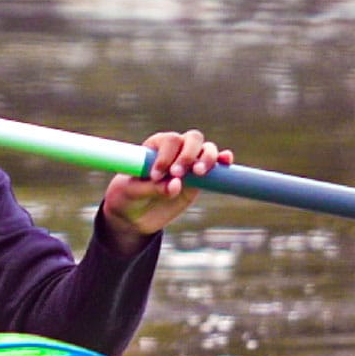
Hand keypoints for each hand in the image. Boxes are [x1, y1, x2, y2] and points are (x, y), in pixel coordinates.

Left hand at [99, 129, 232, 256]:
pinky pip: (216, 167)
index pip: (168, 141)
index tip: (156, 176)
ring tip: (198, 173)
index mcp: (155, 146)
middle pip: (191, 139)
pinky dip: (223, 161)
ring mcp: (190, 164)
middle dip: (188, 154)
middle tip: (177, 174)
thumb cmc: (127, 197)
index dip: (166, 156)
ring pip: (206, 149)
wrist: (134, 216)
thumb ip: (152, 188)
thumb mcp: (132, 192)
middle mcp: (175, 151)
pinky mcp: (200, 180)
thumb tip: (176, 186)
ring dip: (207, 158)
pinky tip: (227, 162)